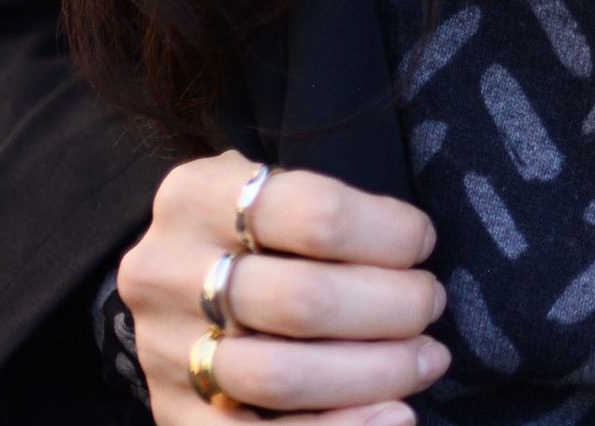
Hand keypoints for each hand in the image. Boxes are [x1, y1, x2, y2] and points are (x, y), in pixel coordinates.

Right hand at [118, 151, 450, 424]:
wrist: (172, 281)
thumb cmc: (251, 230)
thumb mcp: (270, 191)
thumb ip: (328, 212)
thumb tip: (415, 252)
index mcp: (199, 196)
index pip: (316, 214)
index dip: (390, 235)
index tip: (424, 244)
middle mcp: (167, 271)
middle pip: (303, 301)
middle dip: (392, 310)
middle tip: (431, 306)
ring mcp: (162, 348)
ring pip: (280, 376)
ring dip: (374, 375)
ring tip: (425, 361)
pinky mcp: (171, 412)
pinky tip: (394, 416)